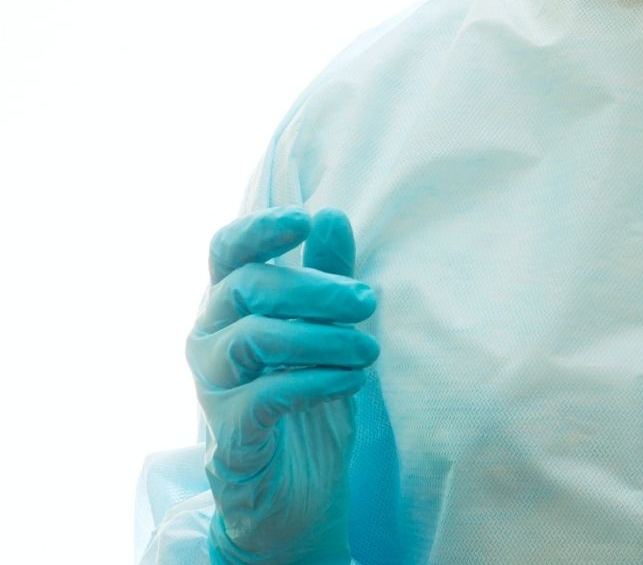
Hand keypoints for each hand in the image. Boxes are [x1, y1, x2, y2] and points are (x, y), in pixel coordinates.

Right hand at [186, 207, 378, 563]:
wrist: (298, 490)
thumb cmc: (308, 398)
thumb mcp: (327, 332)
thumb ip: (326, 276)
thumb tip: (332, 215)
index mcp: (230, 305)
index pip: (227, 250)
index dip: (260, 228)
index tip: (305, 219)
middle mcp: (209, 338)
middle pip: (247, 286)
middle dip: (315, 287)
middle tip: (368, 301)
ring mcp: (212, 386)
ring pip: (254, 338)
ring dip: (323, 338)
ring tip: (369, 351)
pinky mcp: (229, 432)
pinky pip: (266, 394)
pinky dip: (316, 381)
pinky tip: (351, 382)